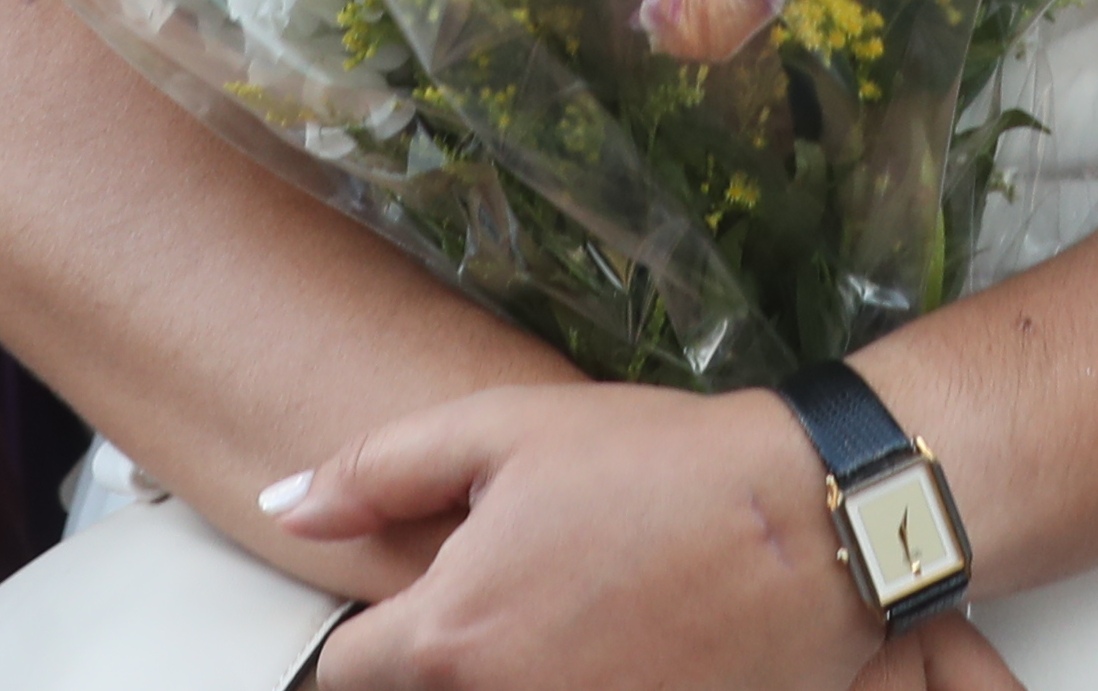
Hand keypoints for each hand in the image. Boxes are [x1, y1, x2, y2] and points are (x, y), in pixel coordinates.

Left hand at [274, 383, 1006, 690]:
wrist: (809, 527)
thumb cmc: (659, 468)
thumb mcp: (505, 431)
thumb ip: (379, 472)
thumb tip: (288, 506)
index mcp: (448, 638)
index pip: (342, 675)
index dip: (366, 636)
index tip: (411, 608)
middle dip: (434, 663)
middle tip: (510, 609)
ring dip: (503, 678)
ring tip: (563, 627)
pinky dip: (572, 688)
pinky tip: (609, 652)